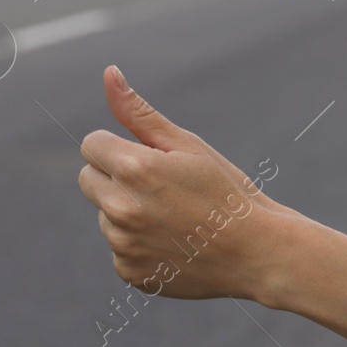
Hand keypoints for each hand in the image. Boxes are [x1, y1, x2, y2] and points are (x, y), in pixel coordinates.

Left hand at [78, 65, 288, 300]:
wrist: (259, 252)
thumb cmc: (228, 192)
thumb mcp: (189, 146)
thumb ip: (140, 113)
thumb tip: (109, 73)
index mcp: (134, 169)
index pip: (91, 145)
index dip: (122, 149)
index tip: (153, 161)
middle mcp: (120, 209)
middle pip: (88, 180)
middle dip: (117, 178)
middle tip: (164, 190)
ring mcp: (123, 245)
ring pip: (105, 216)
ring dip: (129, 213)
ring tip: (176, 221)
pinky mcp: (129, 273)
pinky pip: (120, 249)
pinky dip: (140, 246)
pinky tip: (176, 245)